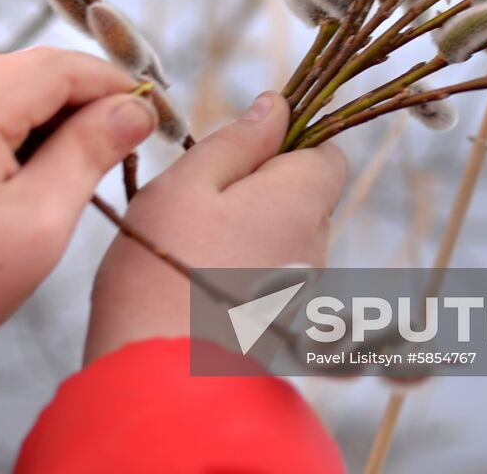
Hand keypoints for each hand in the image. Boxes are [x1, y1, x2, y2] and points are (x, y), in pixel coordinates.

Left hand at [0, 47, 155, 403]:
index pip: (57, 66)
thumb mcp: (38, 225)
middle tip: (108, 141)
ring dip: (22, 108)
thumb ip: (88, 153)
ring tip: (50, 163)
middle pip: (18, 68)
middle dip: (70, 97)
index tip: (146, 111)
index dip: (110, 83)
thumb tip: (133, 109)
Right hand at [85, 91, 345, 363]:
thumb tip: (276, 106)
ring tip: (192, 251)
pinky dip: (244, 275)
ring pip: (285, 238)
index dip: (288, 142)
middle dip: (260, 189)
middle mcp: (316, 246)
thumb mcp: (186, 184)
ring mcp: (305, 294)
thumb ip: (236, 141)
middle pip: (304, 196)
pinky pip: (272, 280)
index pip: (328, 152)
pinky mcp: (285, 329)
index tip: (238, 152)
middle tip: (198, 203)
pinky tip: (200, 288)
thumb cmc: (162, 271)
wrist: (158, 379)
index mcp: (300, 200)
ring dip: (250, 232)